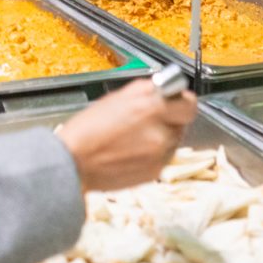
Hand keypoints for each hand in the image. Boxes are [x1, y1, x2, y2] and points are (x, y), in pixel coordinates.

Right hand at [56, 79, 196, 191]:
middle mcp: (160, 128)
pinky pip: (162, 158)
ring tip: (135, 139)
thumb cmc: (87, 130)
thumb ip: (147, 94)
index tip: (174, 103)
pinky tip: (131, 152)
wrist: (73, 162)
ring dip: (160, 138)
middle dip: (169, 121)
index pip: (189, 102)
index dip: (180, 103)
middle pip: (182, 122)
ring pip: (173, 141)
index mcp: (150, 104)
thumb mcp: (117, 98)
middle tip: (148, 122)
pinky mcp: (156, 170)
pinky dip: (152, 155)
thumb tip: (165, 91)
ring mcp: (160, 152)